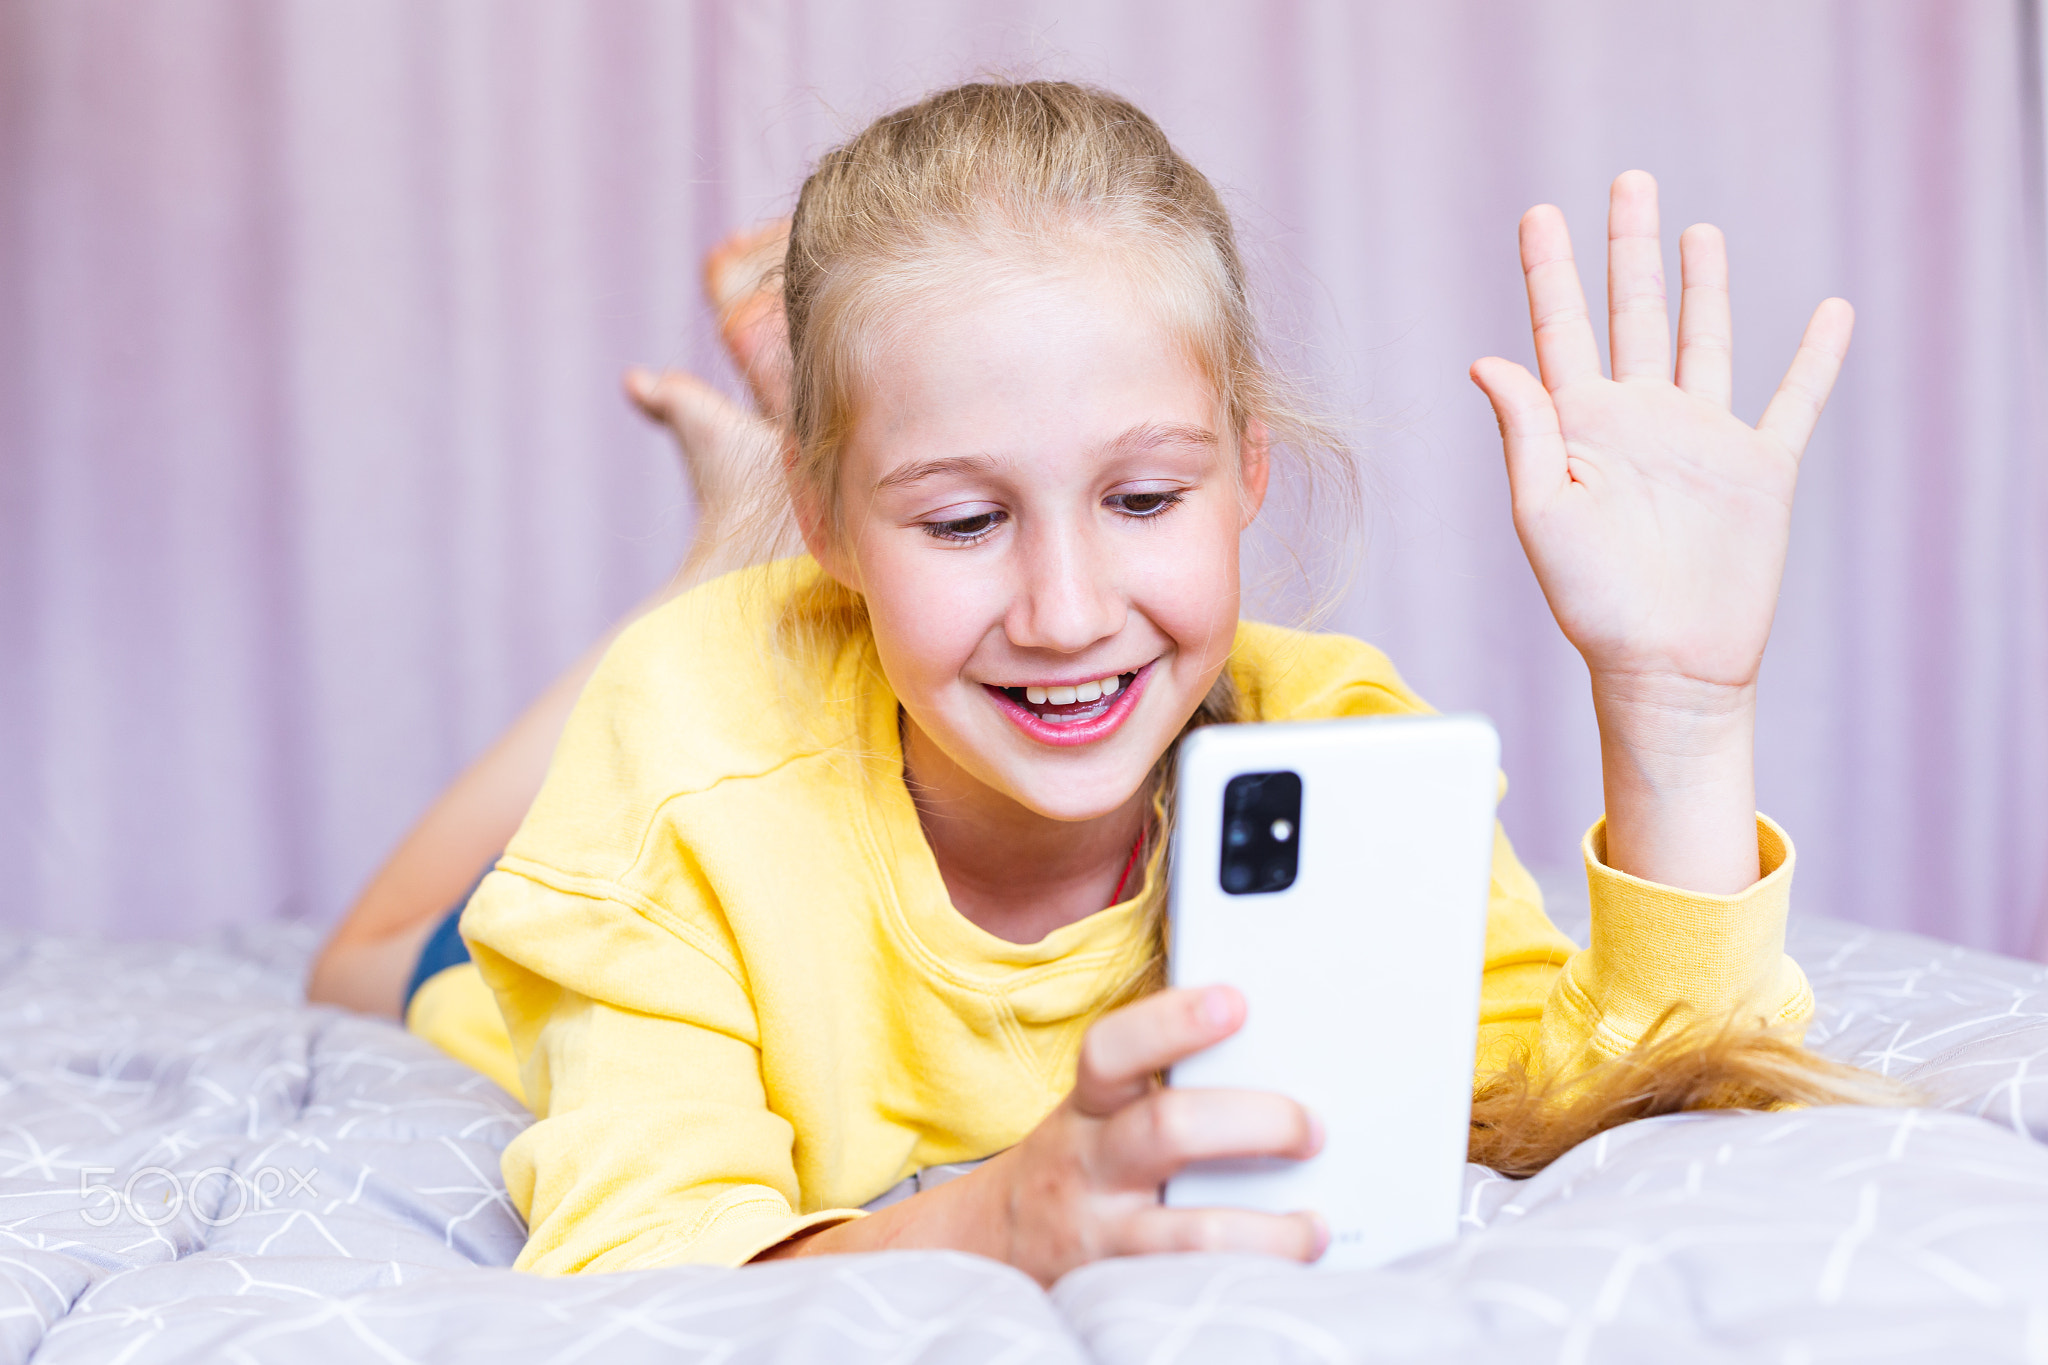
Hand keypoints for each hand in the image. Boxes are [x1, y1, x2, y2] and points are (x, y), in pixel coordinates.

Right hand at [758, 985, 1324, 1283]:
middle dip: (1256, 1121)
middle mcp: (1090, 1166)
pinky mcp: (1120, 1293)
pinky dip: (1249, 1280)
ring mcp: (1105, 1235)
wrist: (991, 1246)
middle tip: (1311, 1128)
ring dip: (1268, 1231)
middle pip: (1169, 1129)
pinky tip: (1285, 1273)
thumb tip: (1265, 1057)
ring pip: (1192, 1233)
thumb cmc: (1073, 1166)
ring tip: (1309, 1227)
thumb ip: (1157, 1087)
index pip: (1113, 1050)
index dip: (1174, 1022)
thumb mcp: (1093, 1114)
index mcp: (1087, 1108)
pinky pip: (1192, 1290)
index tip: (1235, 1002)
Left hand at [1469, 171, 1851, 700]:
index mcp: (1580, 425)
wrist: (1666, 664)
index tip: (1540, 213)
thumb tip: (1487, 358)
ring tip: (1696, 230)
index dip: (1550, 270)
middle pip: (1634, 312)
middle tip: (1628, 182)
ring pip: (1705, 339)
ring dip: (1702, 285)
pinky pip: (1794, 400)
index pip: (1561, 329)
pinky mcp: (1758, 468)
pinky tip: (1830, 312)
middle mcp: (1640, 420)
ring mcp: (1701, 439)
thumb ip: (1525, 431)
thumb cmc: (1593, 603)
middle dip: (1629, 248)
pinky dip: (1815, 358)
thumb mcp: (1543, 511)